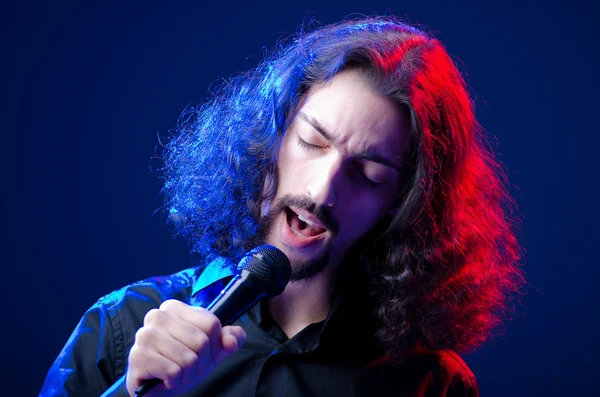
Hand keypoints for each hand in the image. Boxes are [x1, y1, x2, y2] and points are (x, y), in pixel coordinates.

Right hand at [125, 299, 245, 396]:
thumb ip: (230, 338)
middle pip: (201, 341)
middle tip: (188, 366)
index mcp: (174, 307)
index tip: (201, 352)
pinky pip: (173, 372)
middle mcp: (156, 316)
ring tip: (177, 373)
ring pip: (188, 358)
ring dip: (187, 374)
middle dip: (200, 362)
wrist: (158, 386)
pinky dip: (174, 381)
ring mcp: (144, 335)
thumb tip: (231, 341)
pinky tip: (164, 379)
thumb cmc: (184, 362)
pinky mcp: (137, 357)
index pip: (211, 324)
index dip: (213, 345)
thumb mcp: (213, 349)